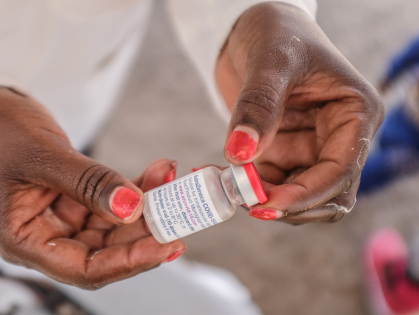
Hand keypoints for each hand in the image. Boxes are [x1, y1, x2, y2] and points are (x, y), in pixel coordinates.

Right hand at [0, 87, 184, 288]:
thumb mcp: (42, 155)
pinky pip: (112, 201)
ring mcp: (61, 219)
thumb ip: (88, 183)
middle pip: (105, 251)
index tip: (167, 245)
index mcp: (23, 241)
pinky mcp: (74, 200)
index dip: (128, 262)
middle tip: (183, 210)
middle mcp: (45, 237)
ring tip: (172, 179)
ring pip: (114, 226)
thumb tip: (132, 208)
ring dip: (146, 205)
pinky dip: (135, 188)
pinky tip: (158, 172)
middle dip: (146, 232)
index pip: (83, 268)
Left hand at [216, 3, 383, 223]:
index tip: (268, 203)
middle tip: (247, 204)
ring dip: (268, 200)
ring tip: (229, 188)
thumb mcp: (271, 61)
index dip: (307, 194)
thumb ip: (258, 106)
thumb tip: (241, 153)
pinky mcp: (282, 150)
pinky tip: (222, 178)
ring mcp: (309, 146)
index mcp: (355, 114)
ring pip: (299, 195)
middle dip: (290, 205)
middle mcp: (338, 136)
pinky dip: (249, 189)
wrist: (251, 28)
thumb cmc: (276, 32)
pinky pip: (271, 183)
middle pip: (327, 194)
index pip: (341, 170)